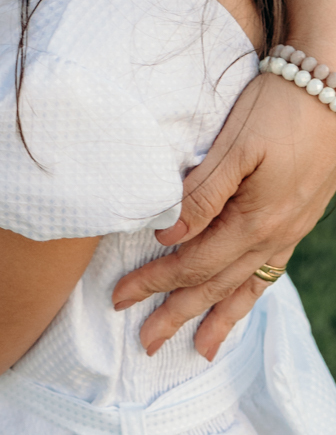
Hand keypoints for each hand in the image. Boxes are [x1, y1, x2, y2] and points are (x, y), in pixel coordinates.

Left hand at [111, 73, 335, 359]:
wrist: (333, 86)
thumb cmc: (278, 107)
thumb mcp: (235, 146)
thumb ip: (201, 194)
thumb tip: (166, 235)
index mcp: (254, 221)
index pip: (191, 264)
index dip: (154, 283)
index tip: (120, 298)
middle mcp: (274, 236)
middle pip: (215, 285)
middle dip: (178, 314)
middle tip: (145, 343)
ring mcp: (290, 231)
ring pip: (246, 286)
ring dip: (218, 317)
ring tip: (200, 349)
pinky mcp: (298, 219)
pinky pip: (269, 271)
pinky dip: (250, 294)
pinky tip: (240, 301)